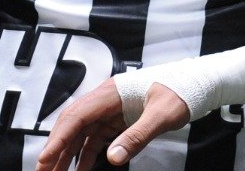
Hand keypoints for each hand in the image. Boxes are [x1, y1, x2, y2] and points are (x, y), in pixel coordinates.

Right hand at [36, 78, 188, 169]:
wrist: (198, 83)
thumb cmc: (182, 91)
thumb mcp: (163, 115)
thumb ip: (138, 135)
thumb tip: (113, 157)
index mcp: (112, 92)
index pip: (77, 115)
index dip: (58, 138)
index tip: (46, 158)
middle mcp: (106, 99)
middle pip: (72, 125)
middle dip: (56, 149)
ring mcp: (111, 110)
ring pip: (81, 133)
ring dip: (67, 155)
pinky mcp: (118, 119)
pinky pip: (96, 138)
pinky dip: (86, 154)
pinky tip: (79, 170)